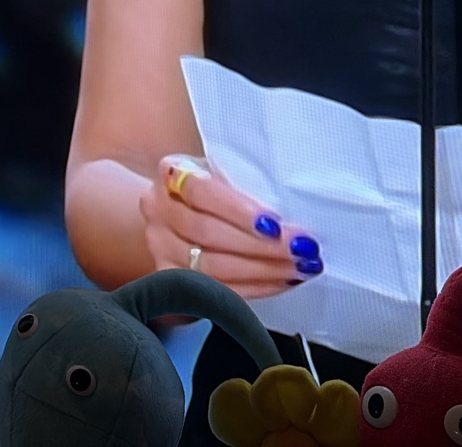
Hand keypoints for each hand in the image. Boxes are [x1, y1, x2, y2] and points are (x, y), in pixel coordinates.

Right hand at [140, 154, 321, 298]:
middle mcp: (159, 209)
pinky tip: (280, 281)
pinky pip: (214, 290)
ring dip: (263, 270)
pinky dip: (253, 288)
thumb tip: (294, 204)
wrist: (177, 209)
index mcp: (172, 172)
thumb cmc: (213, 188)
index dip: (239, 210)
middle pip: (208, 233)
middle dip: (262, 245)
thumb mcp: (223, 172)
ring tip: (298, 268)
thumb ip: (245, 182)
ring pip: (211, 266)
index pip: (202, 192)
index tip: (276, 224)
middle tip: (302, 249)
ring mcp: (161, 247)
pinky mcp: (171, 278)